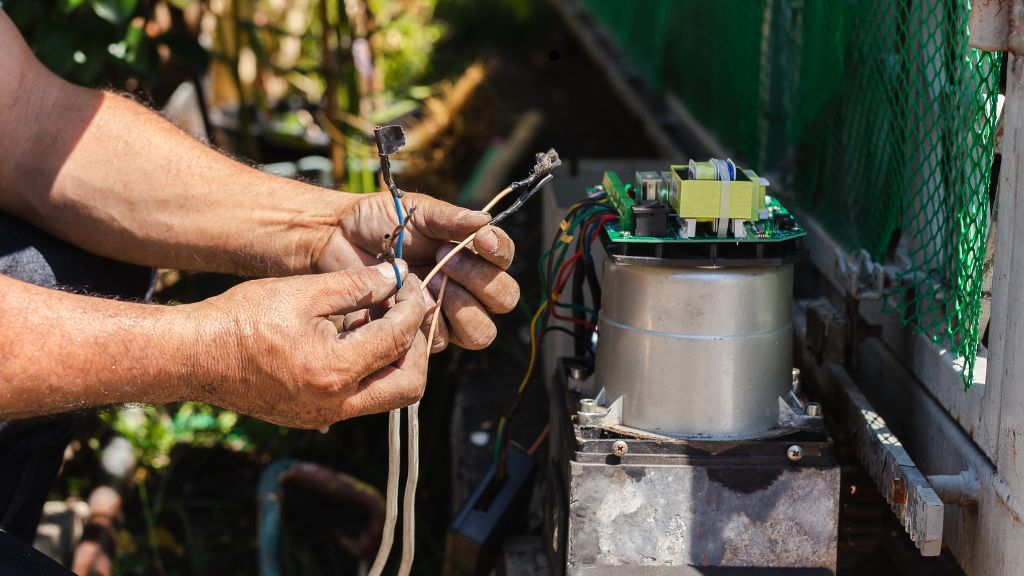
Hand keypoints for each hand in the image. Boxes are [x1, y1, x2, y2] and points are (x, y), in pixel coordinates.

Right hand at [186, 261, 427, 428]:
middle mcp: (336, 403)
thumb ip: (357, 284)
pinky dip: (371, 369)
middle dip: (417, 346)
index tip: (411, 284)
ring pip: (387, 394)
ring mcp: (325, 416)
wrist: (195, 356)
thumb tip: (397, 276)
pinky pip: (361, 398)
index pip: (399, 339)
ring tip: (381, 319)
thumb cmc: (243, 318)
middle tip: (407, 311)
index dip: (413, 307)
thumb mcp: (304, 291)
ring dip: (395, 359)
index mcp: (335, 370)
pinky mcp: (314, 417)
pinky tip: (357, 336)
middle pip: (409, 384)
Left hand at [315, 192, 519, 350]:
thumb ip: (452, 219)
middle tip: (445, 260)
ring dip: (460, 307)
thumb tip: (485, 222)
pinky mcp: (421, 334)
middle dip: (480, 281)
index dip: (499, 253)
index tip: (480, 240)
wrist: (338, 240)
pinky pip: (441, 340)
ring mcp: (446, 314)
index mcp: (473, 254)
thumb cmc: (381, 221)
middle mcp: (468, 287)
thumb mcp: (419, 212)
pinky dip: (426, 321)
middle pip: (503, 300)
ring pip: (480, 331)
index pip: (504, 260)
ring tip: (429, 283)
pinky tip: (404, 300)